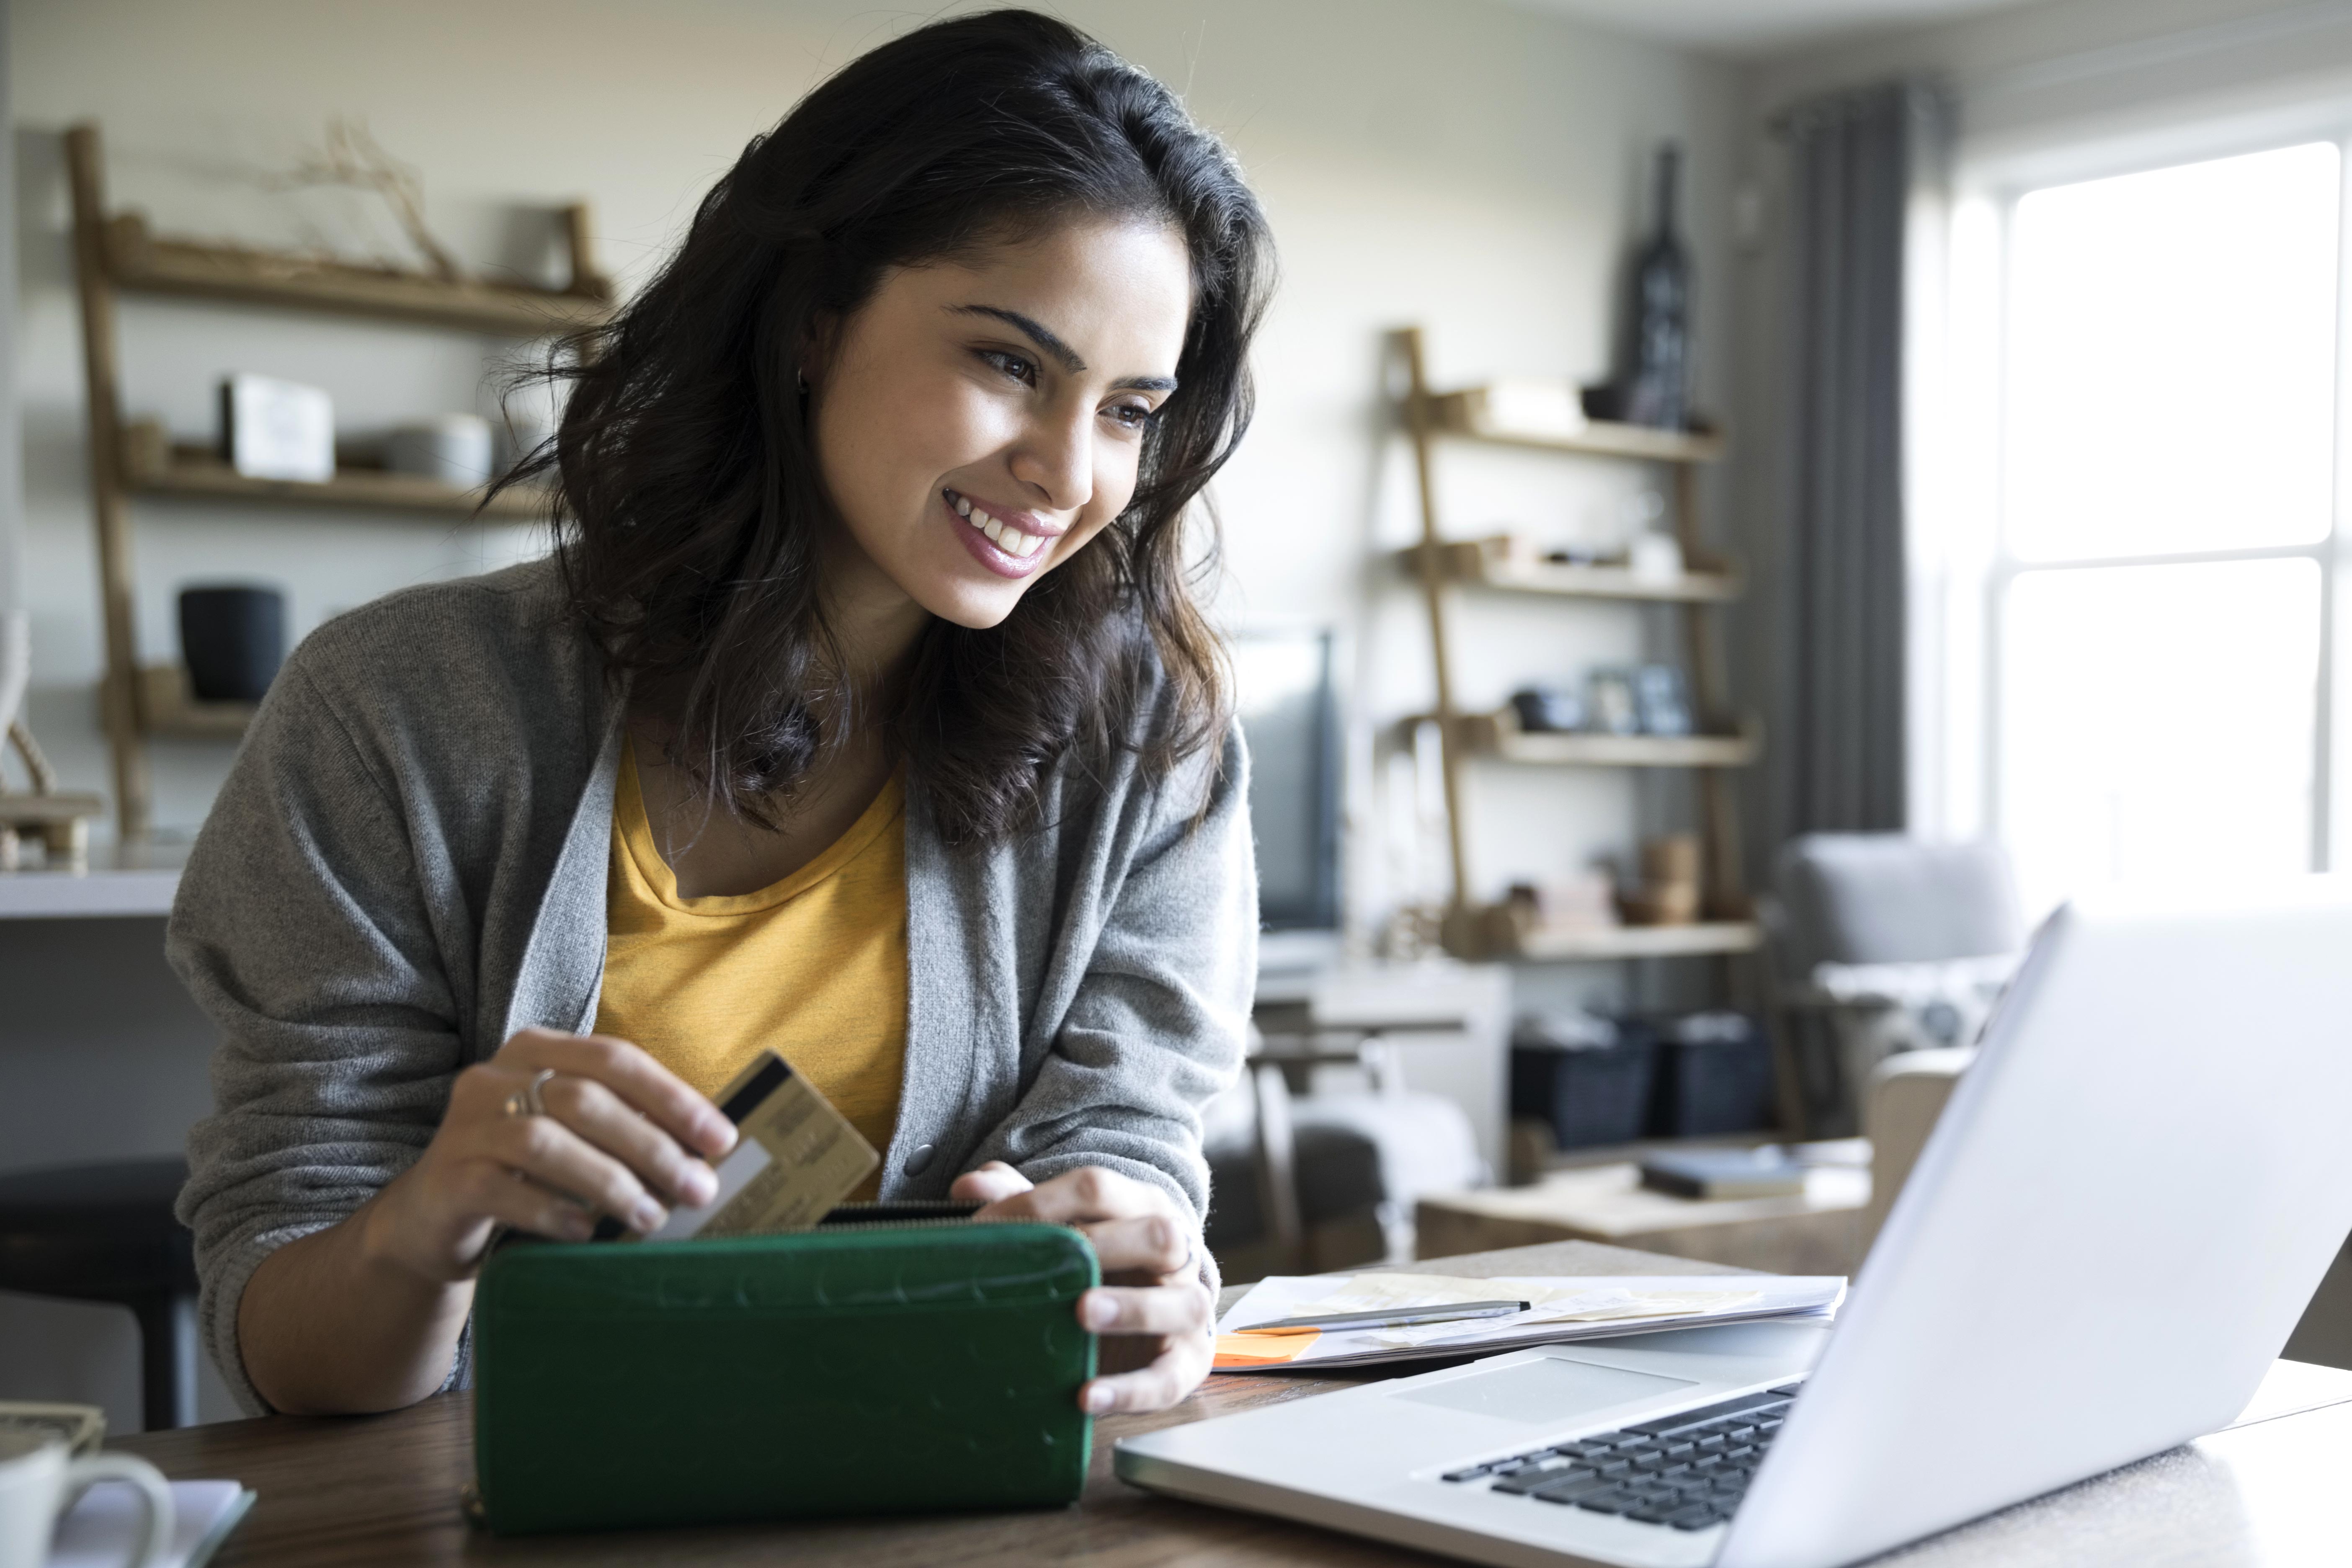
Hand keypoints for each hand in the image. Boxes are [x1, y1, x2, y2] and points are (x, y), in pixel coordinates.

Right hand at [364, 1028, 737, 1283]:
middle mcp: (494, 1077)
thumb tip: (704, 1154)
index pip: (614, 1059)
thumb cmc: (522, 1172)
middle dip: (652, 1146)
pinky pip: (505, 1191)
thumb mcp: (571, 1135)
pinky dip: (553, 1211)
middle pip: (586, 1099)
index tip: (720, 1140)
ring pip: (547, 1142)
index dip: (672, 1097)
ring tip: (651, 1217)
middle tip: (698, 1188)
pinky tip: (586, 1233)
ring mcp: (465, 1126)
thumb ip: (623, 1126)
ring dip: (610, 1182)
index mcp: (536, 1051)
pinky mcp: (448, 1178)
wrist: (429, 1219)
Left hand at [951, 1162, 1213, 1414]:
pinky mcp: (1187, 1363)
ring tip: (1083, 1315)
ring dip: (1132, 1309)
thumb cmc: (1100, 1263)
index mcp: (1140, 1208)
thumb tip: (970, 1186)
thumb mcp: (1063, 1229)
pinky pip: (1169, 1378)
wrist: (1153, 1318)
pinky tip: (1087, 1395)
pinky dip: (1130, 1389)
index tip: (986, 1229)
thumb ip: (1019, 1203)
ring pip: (1182, 1305)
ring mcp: (1187, 1309)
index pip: (1099, 1189)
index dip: (1041, 1203)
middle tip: (1060, 1263)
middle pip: (1159, 1235)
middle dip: (1109, 1245)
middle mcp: (1175, 1254)